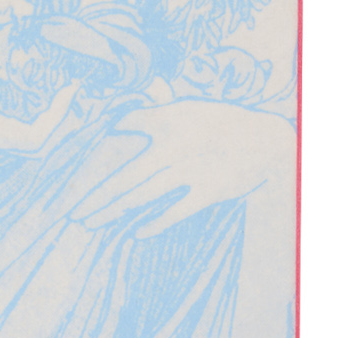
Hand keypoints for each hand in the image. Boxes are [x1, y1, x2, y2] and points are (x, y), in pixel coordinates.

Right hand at [0, 37, 75, 215]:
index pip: (35, 138)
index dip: (57, 117)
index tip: (68, 89)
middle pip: (36, 140)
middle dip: (56, 115)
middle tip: (66, 83)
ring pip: (22, 137)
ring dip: (39, 114)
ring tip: (46, 82)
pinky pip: (5, 133)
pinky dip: (19, 115)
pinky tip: (16, 93)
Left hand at [70, 100, 292, 236]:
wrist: (267, 141)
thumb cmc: (226, 123)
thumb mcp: (194, 108)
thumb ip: (163, 107)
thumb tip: (138, 102)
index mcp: (169, 119)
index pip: (126, 126)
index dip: (101, 144)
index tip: (81, 169)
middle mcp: (173, 146)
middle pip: (125, 176)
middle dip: (95, 196)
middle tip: (71, 212)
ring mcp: (189, 171)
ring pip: (142, 196)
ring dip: (113, 212)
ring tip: (90, 223)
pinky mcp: (207, 192)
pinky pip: (174, 212)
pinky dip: (155, 223)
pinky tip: (135, 234)